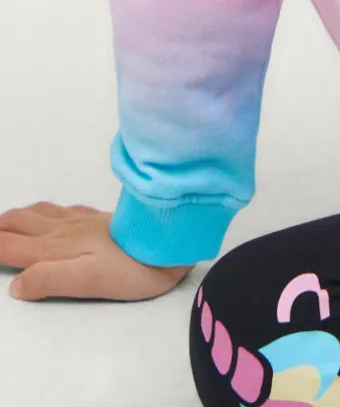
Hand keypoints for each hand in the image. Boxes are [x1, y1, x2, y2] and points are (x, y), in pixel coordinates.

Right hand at [0, 202, 193, 301]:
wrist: (170, 238)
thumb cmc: (131, 266)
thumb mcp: (87, 281)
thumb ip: (48, 280)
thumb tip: (15, 285)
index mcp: (56, 248)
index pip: (10, 246)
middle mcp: (64, 230)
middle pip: (20, 223)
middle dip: (0, 227)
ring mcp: (83, 220)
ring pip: (40, 212)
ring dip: (18, 216)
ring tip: (8, 222)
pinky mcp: (101, 217)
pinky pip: (64, 208)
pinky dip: (46, 211)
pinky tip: (54, 214)